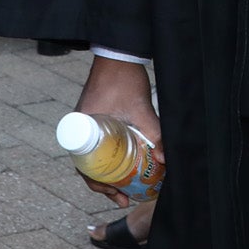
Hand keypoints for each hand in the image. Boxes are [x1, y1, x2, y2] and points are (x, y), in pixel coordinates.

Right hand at [73, 56, 162, 207]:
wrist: (119, 51)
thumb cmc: (125, 78)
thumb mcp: (142, 110)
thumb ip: (155, 134)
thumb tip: (166, 161)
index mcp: (84, 126)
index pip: (84, 165)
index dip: (97, 184)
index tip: (114, 193)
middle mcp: (82, 125)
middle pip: (87, 164)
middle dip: (103, 183)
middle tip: (122, 197)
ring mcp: (88, 119)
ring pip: (93, 155)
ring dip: (106, 171)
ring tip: (124, 187)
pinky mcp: (97, 114)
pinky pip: (97, 143)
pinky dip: (107, 156)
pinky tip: (123, 162)